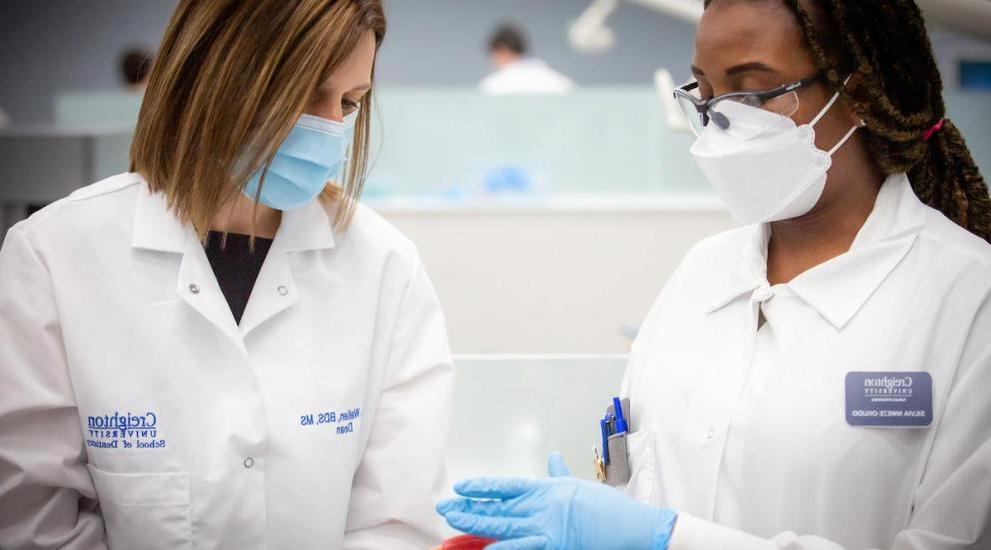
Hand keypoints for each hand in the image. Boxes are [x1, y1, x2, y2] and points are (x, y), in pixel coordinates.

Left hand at [437, 452, 676, 549]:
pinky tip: (485, 549)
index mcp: (547, 488)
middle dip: (469, 508)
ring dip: (476, 524)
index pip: (506, 485)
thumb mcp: (578, 486)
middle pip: (497, 506)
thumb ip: (559, 474)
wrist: (631, 527)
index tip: (461, 486)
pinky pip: (522, 548)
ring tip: (454, 522)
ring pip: (502, 526)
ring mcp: (547, 527)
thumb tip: (552, 457)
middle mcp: (542, 505)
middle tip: (445, 508)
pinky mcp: (555, 545)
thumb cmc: (607, 509)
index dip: (482, 486)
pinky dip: (503, 548)